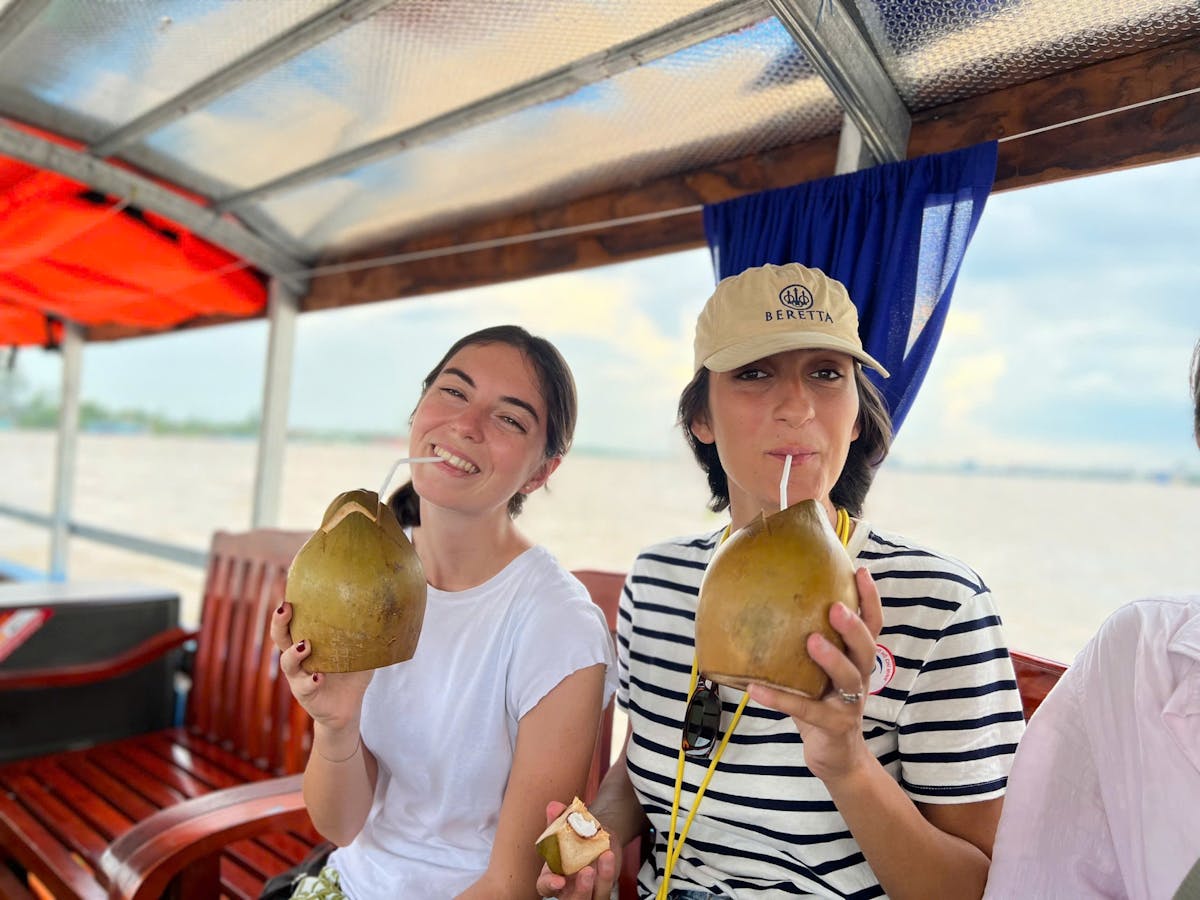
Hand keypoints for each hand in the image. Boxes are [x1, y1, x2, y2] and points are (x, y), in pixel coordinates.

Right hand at [270, 600, 372, 732]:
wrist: (347, 708)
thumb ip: (367, 637)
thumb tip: (389, 614)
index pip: (292, 623)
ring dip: (294, 653)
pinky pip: (304, 686)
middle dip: (279, 623)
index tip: (288, 596)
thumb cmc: (351, 675)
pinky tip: (319, 677)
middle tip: (285, 608)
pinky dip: (311, 681)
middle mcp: (298, 658)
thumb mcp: (360, 653)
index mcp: (307, 643)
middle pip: (280, 638)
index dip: (286, 610)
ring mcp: (299, 677)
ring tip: (305, 645)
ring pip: (287, 663)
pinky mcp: (305, 694)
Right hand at [535, 801, 620, 898]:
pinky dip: (609, 874)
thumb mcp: (564, 825)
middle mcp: (568, 889)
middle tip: (587, 870)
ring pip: (593, 899)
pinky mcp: (602, 889)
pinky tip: (609, 856)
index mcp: (552, 876)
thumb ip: (557, 817)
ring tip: (604, 857)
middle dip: (580, 891)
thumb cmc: (574, 835)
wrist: (595, 836)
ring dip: (601, 881)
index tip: (558, 880)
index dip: (549, 885)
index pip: (545, 887)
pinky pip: (606, 890)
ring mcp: (587, 891)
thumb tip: (554, 806)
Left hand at [748, 567, 883, 783]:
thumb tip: (766, 602)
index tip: (861, 571)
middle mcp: (860, 679)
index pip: (873, 626)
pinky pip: (805, 711)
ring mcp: (850, 705)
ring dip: (830, 658)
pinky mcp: (833, 726)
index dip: (870, 600)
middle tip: (836, 607)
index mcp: (858, 661)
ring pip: (848, 678)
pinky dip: (779, 698)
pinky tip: (753, 688)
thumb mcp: (818, 672)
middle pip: (866, 649)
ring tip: (811, 640)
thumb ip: (804, 643)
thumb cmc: (821, 703)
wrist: (834, 757)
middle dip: (854, 627)